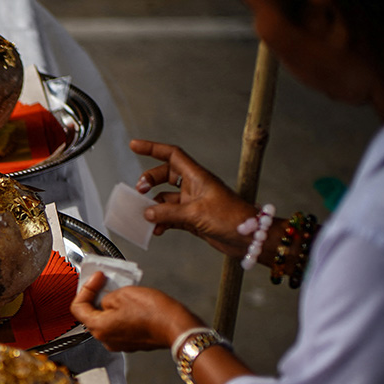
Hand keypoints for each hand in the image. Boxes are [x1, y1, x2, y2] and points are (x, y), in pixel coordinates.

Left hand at [70, 272, 205, 351]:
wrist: (177, 327)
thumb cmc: (153, 312)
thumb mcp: (123, 293)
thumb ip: (106, 296)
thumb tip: (106, 300)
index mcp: (99, 327)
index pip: (77, 308)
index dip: (85, 289)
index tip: (96, 277)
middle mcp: (106, 339)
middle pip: (92, 315)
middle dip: (96, 296)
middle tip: (105, 281)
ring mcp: (119, 343)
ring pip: (107, 321)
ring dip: (110, 305)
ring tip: (120, 290)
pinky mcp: (132, 343)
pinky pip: (120, 326)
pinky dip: (121, 314)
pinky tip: (131, 303)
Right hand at [131, 139, 256, 256]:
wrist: (249, 238)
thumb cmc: (231, 218)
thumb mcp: (196, 214)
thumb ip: (168, 212)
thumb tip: (147, 213)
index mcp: (197, 177)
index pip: (172, 155)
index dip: (152, 148)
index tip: (134, 146)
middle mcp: (194, 187)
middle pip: (164, 176)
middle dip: (149, 181)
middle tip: (139, 192)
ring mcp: (192, 203)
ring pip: (165, 199)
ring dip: (153, 207)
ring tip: (146, 217)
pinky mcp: (192, 219)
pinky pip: (170, 216)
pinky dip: (161, 222)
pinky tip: (157, 230)